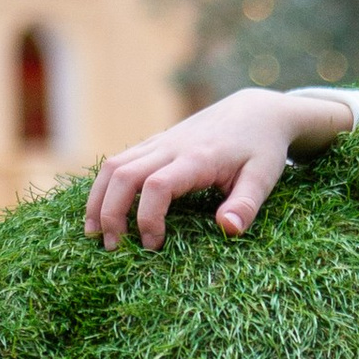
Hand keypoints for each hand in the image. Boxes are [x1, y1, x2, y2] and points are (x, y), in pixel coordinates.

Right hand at [82, 87, 351, 252]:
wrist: (255, 111)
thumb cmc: (261, 148)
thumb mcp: (264, 177)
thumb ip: (246, 204)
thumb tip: (227, 229)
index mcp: (197, 158)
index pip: (158, 185)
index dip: (148, 217)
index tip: (153, 245)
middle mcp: (171, 147)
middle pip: (123, 174)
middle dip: (111, 212)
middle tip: (112, 247)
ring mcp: (159, 143)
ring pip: (113, 166)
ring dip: (99, 200)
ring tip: (94, 233)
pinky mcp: (154, 144)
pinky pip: (119, 162)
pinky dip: (105, 187)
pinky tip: (102, 212)